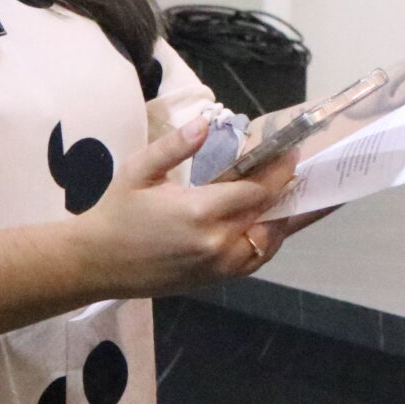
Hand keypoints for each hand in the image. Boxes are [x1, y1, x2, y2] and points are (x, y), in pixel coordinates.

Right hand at [78, 118, 295, 295]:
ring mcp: (219, 266)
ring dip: (287, 219)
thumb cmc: (117, 212)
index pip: (257, 189)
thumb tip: (205, 124)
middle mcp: (217, 242)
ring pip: (269, 241)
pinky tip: (277, 223)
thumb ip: (175, 146)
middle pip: (269, 214)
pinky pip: (255, 260)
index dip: (280, 171)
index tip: (295, 152)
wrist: (97, 263)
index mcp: (199, 211)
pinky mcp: (216, 280)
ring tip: (306, 196)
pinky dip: (270, 241)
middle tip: (307, 170)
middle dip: (290, 190)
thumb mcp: (139, 170)